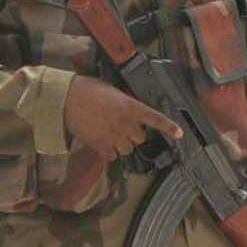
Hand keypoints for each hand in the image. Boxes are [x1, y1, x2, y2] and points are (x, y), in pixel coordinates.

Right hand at [62, 75, 182, 161]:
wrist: (66, 98)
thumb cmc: (88, 90)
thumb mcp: (113, 91)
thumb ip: (126, 103)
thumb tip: (131, 110)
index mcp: (131, 107)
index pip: (156, 118)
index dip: (169, 127)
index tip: (180, 134)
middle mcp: (126, 123)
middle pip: (141, 138)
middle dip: (133, 134)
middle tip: (122, 127)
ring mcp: (114, 136)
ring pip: (127, 149)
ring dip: (122, 144)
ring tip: (110, 134)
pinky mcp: (101, 146)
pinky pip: (112, 157)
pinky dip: (109, 153)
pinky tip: (102, 143)